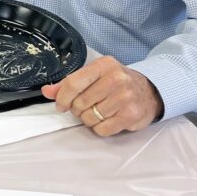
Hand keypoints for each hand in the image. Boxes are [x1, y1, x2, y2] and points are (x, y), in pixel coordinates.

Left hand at [41, 56, 164, 135]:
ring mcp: (125, 97)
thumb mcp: (94, 76)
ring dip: (89, 119)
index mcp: (104, 65)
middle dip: (77, 109)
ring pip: (90, 117)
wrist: (149, 92)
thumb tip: (46, 91)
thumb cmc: (117, 83)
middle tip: (85, 107)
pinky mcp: (131, 115)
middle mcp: (116, 79)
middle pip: (80, 103)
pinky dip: (100, 128)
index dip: (62, 97)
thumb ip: (68, 84)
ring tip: (98, 112)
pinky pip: (102, 129)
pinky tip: (107, 119)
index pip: (73, 83)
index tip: (61, 105)